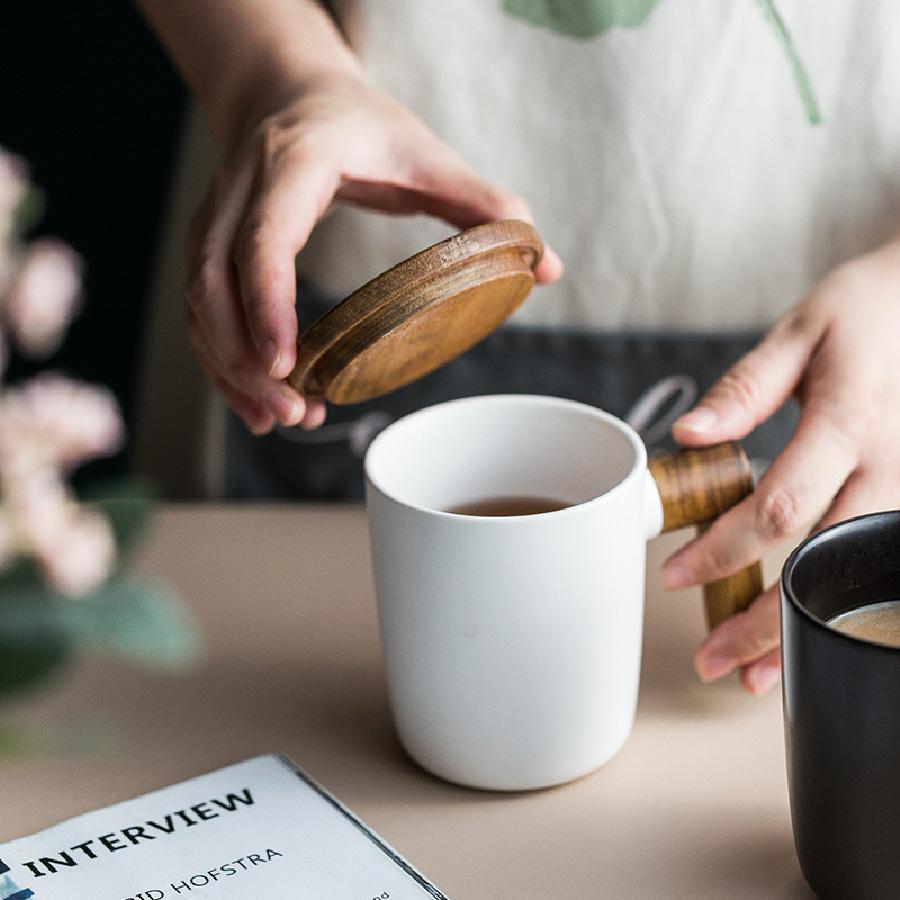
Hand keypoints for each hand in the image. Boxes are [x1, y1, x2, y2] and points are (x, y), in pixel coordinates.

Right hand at [186, 72, 562, 434]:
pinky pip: (200, 312)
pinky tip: (257, 406)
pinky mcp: (210, 247)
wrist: (290, 94)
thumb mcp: (427, 154)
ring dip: (230, 370)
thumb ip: (485, 204)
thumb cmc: (361, 127)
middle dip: (244, 357)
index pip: (264, 238)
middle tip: (293, 411)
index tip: (286, 361)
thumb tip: (546, 266)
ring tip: (282, 419)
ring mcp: (216, 220)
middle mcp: (241, 191)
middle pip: (213, 282)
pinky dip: (222, 364)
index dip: (266, 302)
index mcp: (295, 163)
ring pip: (198, 304)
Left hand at [662, 240, 899, 694]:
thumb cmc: (870, 312)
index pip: (780, 507)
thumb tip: (690, 438)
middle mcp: (892, 467)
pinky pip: (877, 568)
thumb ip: (745, 388)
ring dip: (803, 633)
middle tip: (710, 659)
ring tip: (754, 677)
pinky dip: (839, 609)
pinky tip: (808, 635)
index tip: (676, 574)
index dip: (725, 550)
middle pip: (822, 564)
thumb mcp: (802, 331)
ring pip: (856, 582)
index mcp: (851, 421)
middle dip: (762, 621)